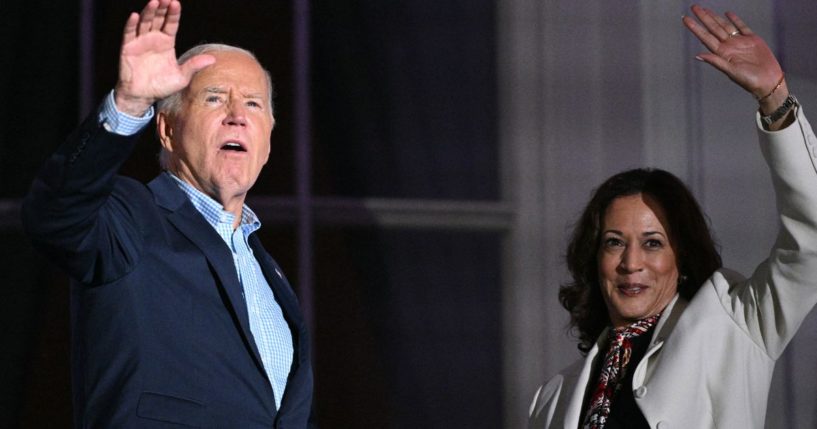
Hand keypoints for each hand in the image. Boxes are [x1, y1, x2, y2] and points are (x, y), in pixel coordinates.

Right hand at [114, 0, 214, 115]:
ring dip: (149, 12)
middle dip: (162, 8)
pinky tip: (135, 16)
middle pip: (158, 19)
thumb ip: (194, 65)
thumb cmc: (162, 86)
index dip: (173, 14)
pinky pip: (129, 33)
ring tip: (154, 2)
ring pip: (145, 22)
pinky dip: (131, 24)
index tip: (176, 3)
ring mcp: (140, 41)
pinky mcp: (128, 47)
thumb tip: (213, 59)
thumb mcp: (181, 77)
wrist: (142, 96)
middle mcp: (154, 38)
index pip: (171, 24)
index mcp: (167, 42)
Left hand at [682, 5, 786, 115]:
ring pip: (724, 26)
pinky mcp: (752, 40)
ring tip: (705, 10)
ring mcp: (740, 42)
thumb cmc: (749, 80)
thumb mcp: (731, 71)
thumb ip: (716, 61)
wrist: (768, 81)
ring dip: (715, 17)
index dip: (695, 28)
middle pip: (713, 28)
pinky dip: (735, 20)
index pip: (705, 37)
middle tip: (694, 6)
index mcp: (722, 53)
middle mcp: (729, 46)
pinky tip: (728, 14)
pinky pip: (742, 27)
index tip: (685, 19)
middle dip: (703, 17)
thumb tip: (698, 56)